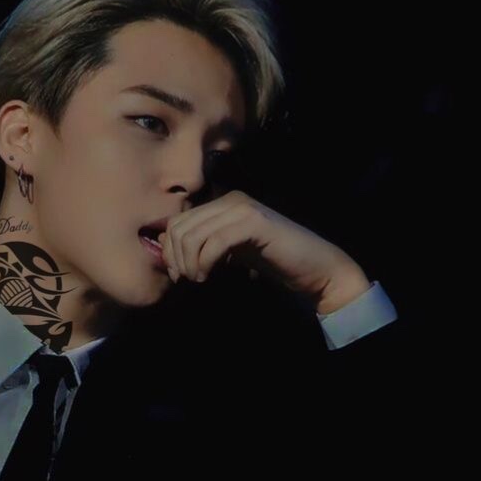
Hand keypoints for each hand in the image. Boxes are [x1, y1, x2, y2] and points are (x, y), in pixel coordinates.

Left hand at [158, 190, 370, 312]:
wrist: (313, 267)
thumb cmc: (272, 262)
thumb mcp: (229, 252)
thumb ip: (202, 246)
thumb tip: (167, 249)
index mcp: (223, 203)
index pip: (178, 221)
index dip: (170, 251)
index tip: (179, 276)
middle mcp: (231, 199)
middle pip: (180, 227)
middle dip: (177, 259)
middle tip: (188, 280)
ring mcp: (243, 208)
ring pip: (193, 234)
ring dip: (190, 263)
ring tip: (200, 280)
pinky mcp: (254, 222)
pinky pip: (214, 241)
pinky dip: (205, 262)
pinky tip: (209, 276)